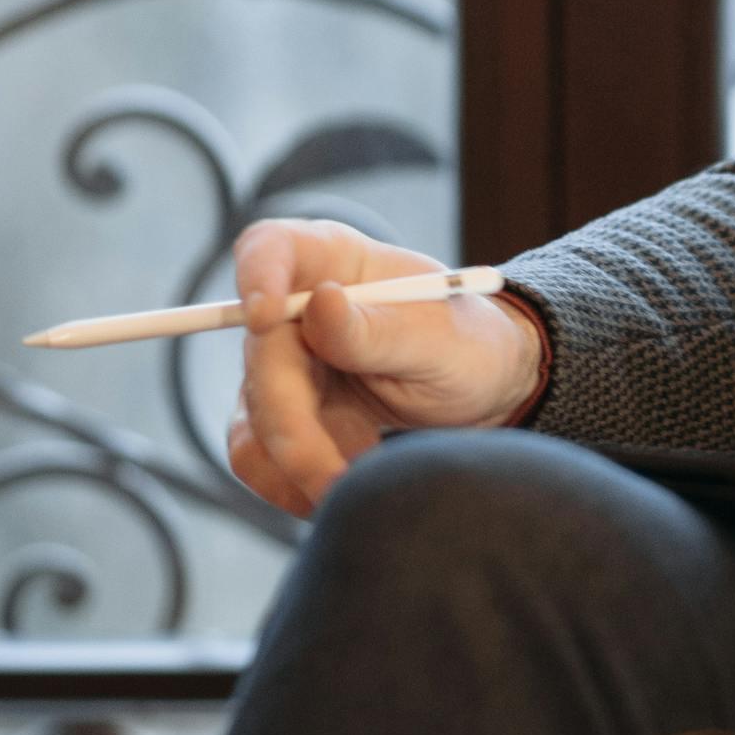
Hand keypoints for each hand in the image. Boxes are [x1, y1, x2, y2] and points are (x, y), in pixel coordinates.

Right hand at [226, 217, 544, 517]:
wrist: (481, 396)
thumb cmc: (468, 348)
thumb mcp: (441, 339)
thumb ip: (379, 329)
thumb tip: (320, 304)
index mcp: (335, 261)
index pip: (269, 246)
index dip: (256, 274)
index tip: (266, 316)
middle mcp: (297, 308)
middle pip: (260, 356)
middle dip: (292, 426)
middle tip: (338, 478)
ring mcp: (283, 363)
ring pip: (253, 416)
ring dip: (295, 466)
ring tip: (357, 486)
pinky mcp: (281, 413)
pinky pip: (258, 454)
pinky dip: (292, 483)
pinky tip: (342, 488)